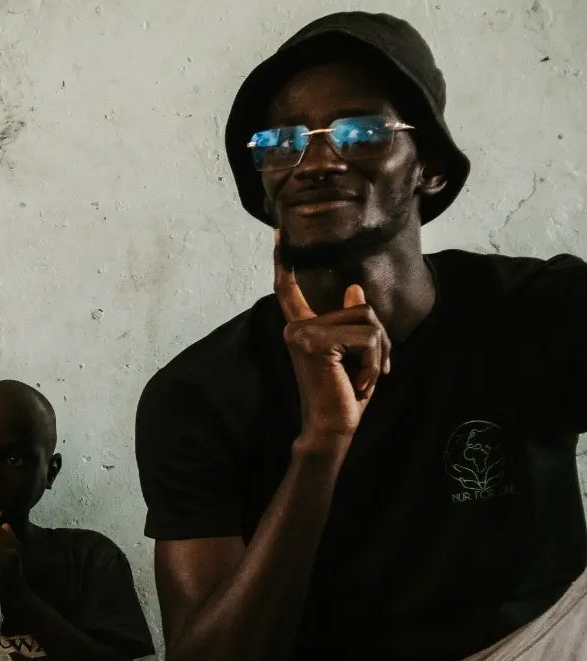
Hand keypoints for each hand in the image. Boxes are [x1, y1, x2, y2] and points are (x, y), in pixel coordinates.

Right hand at [275, 239, 388, 444]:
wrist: (333, 427)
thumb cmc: (344, 393)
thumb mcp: (355, 353)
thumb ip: (352, 322)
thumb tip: (354, 289)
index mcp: (301, 327)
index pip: (290, 289)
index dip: (286, 262)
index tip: (280, 233)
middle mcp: (296, 326)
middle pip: (360, 308)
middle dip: (379, 339)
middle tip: (372, 370)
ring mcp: (302, 333)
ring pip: (368, 321)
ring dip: (380, 353)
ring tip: (364, 378)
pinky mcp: (315, 343)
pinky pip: (368, 337)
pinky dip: (376, 362)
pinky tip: (360, 383)